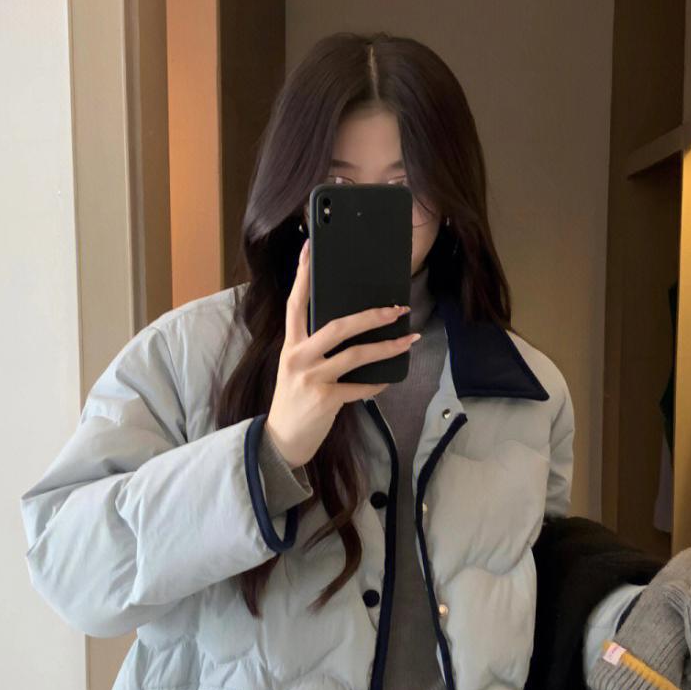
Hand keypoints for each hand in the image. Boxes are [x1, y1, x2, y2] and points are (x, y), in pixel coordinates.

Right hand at [264, 238, 420, 468]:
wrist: (281, 441)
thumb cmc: (295, 401)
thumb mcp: (297, 368)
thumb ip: (316, 348)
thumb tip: (352, 330)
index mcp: (291, 345)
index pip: (296, 303)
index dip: (302, 275)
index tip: (310, 248)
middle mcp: (298, 357)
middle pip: (337, 326)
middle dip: (371, 316)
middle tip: (397, 308)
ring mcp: (311, 378)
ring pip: (356, 355)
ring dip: (387, 347)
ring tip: (409, 339)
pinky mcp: (325, 399)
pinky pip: (361, 387)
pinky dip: (377, 383)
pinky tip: (388, 379)